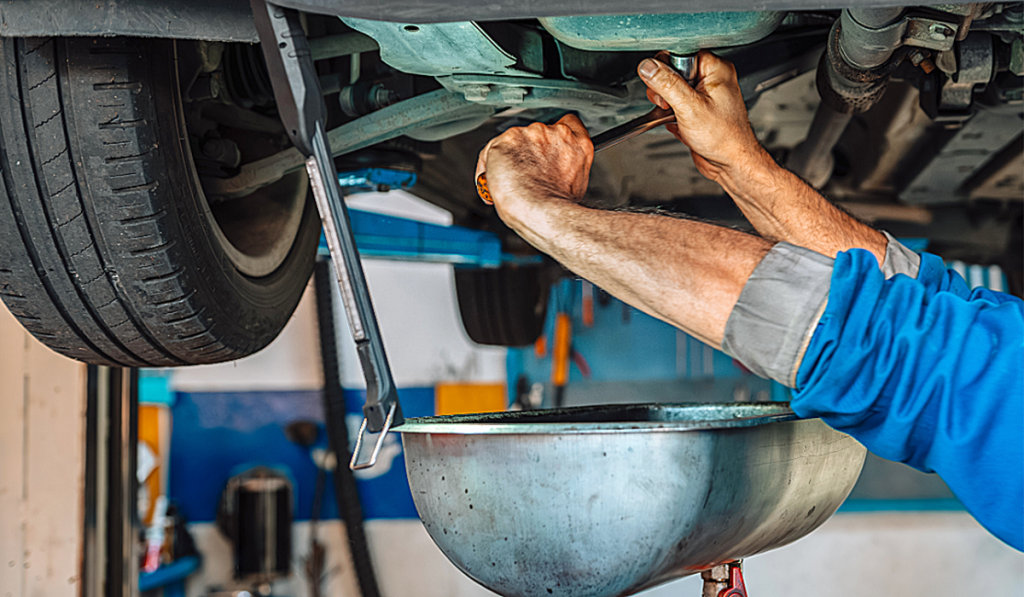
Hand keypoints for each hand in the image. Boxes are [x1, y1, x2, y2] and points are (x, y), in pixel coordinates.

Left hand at [475, 114, 592, 228]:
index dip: (555, 136)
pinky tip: (496, 181)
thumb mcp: (577, 184)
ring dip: (510, 156)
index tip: (548, 148)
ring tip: (511, 180)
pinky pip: (491, 150)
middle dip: (530, 150)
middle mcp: (554, 133)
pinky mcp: (506, 140)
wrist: (540, 211)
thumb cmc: (557, 205)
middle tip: (528, 173)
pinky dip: (489, 165)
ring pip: (514, 141)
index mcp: (577, 143)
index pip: (569, 123)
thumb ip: (567, 165)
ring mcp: (530, 134)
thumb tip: (555, 171)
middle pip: (538, 133)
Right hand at [638, 50, 768, 182]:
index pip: (680, 54)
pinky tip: (678, 123)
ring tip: (674, 115)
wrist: (730, 163)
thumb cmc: (724, 138)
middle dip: (664, 90)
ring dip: (666, 105)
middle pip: (672, 71)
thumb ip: (666, 84)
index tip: (664, 85)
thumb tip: (648, 67)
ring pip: (671, 89)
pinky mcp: (697, 109)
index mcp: (715, 69)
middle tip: (670, 104)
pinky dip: (671, 115)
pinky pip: (675, 104)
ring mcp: (703, 94)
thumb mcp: (689, 107)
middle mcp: (711, 78)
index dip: (667, 69)